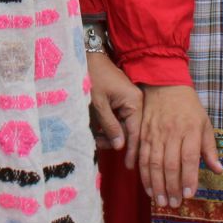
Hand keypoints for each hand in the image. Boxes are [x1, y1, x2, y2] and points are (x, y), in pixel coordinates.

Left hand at [87, 52, 141, 167]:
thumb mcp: (98, 104)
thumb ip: (109, 125)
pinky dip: (108, 125)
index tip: (129, 167)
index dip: (132, 150)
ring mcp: (129, 100)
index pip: (136, 132)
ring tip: (95, 137)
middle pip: (129, 130)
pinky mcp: (121, 99)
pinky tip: (97, 129)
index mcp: (134, 102)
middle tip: (98, 145)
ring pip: (123, 125)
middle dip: (115, 140)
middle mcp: (135, 102)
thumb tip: (120, 146)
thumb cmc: (92, 77)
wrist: (87, 55)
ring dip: (110, 133)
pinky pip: (118, 117)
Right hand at [137, 84, 222, 207]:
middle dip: (171, 186)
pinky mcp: (142, 133)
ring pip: (153, 163)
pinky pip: (141, 156)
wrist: (165, 84)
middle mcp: (172, 133)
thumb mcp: (205, 123)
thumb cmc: (189, 107)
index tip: (189, 194)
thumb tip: (218, 170)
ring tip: (160, 201)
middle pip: (170, 164)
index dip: (189, 177)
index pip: (189, 158)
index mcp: (190, 131)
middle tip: (173, 204)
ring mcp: (155, 133)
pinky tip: (147, 187)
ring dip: (156, 184)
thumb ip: (210, 148)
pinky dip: (142, 173)